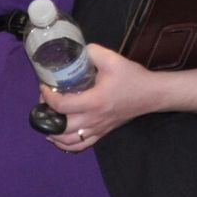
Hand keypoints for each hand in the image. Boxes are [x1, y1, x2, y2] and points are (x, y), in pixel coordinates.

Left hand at [42, 43, 163, 153]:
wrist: (152, 94)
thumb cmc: (132, 77)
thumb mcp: (112, 59)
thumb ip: (91, 52)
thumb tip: (76, 51)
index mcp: (94, 101)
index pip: (62, 105)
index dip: (47, 97)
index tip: (44, 86)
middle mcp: (94, 119)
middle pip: (61, 127)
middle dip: (46, 116)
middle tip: (44, 102)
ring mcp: (98, 129)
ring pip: (69, 141)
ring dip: (53, 133)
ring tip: (47, 120)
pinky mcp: (103, 133)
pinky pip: (81, 146)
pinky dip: (66, 145)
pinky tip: (59, 137)